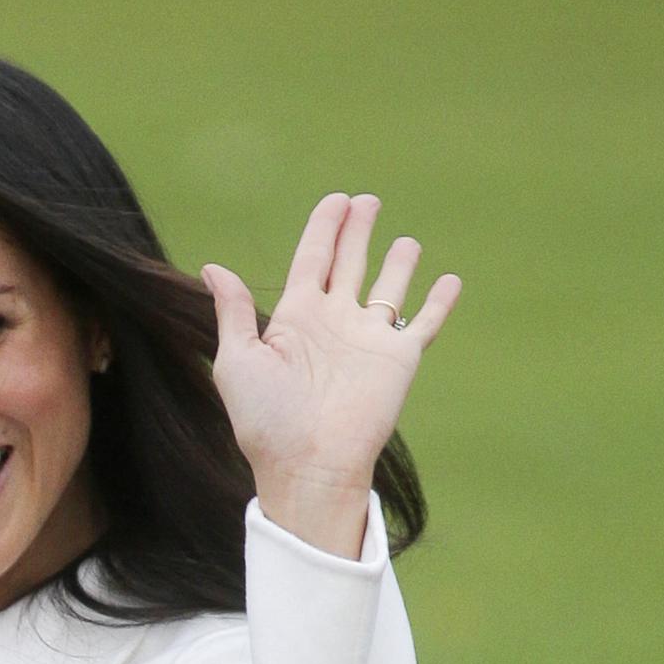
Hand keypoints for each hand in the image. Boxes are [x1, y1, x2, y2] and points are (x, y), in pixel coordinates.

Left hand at [201, 193, 459, 555]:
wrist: (307, 463)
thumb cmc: (265, 418)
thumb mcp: (237, 360)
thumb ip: (234, 312)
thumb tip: (213, 267)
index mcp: (294, 318)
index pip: (310, 259)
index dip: (323, 228)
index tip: (335, 201)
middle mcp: (334, 322)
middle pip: (348, 263)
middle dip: (357, 231)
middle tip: (366, 200)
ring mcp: (368, 339)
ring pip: (388, 289)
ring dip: (398, 263)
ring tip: (406, 239)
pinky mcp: (399, 359)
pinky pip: (424, 323)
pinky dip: (438, 302)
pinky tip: (449, 280)